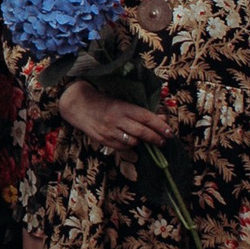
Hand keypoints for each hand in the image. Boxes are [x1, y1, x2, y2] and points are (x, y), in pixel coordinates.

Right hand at [57, 80, 172, 153]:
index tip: (169, 132)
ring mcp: (109, 131)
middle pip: (141, 132)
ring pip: (133, 141)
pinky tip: (132, 141)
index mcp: (123, 107)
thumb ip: (141, 111)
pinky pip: (122, 147)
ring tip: (149, 142)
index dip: (160, 126)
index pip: (146, 117)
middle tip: (164, 141)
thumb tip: (162, 118)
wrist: (79, 105)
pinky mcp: (103, 140)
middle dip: (156, 138)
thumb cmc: (105, 102)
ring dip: (143, 143)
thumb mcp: (123, 102)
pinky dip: (130, 145)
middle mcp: (116, 119)